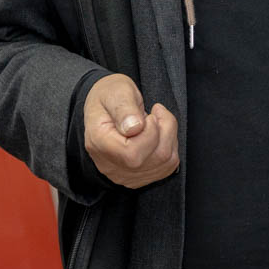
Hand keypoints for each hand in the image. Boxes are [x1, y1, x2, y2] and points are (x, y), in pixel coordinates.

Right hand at [83, 73, 178, 187]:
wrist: (107, 104)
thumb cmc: (111, 95)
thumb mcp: (116, 91)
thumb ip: (123, 107)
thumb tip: (134, 128)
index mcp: (98, 143)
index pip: (132, 154)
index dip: (150, 133)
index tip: (150, 115)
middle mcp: (108, 165)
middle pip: (151, 160)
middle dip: (164, 132)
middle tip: (156, 112)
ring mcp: (123, 174)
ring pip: (163, 163)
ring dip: (169, 137)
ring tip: (157, 120)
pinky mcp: (138, 177)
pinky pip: (166, 167)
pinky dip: (170, 147)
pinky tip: (158, 133)